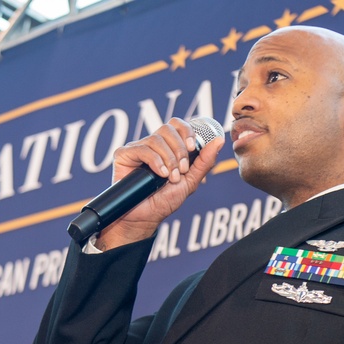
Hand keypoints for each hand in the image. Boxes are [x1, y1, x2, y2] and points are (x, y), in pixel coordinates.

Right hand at [95, 118, 224, 250]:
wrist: (145, 218)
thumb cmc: (164, 201)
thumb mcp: (190, 182)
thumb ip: (204, 162)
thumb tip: (219, 140)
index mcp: (167, 147)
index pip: (177, 125)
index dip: (186, 131)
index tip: (192, 148)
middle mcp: (151, 145)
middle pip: (167, 128)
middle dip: (179, 149)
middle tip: (182, 169)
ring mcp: (137, 149)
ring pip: (156, 139)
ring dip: (169, 159)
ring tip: (170, 177)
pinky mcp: (123, 155)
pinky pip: (142, 148)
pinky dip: (155, 161)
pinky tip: (160, 174)